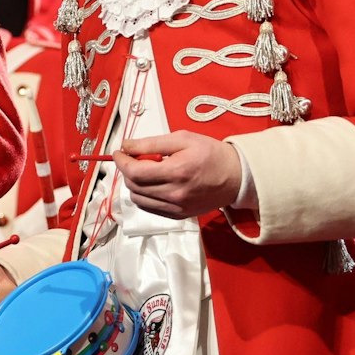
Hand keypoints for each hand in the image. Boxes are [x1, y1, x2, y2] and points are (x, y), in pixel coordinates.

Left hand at [114, 131, 243, 219]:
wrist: (235, 177)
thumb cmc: (211, 153)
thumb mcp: (183, 138)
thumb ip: (152, 143)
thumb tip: (127, 146)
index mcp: (177, 172)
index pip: (135, 172)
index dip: (121, 161)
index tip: (119, 152)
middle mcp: (175, 194)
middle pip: (134, 186)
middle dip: (127, 170)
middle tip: (135, 158)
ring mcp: (176, 208)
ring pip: (138, 199)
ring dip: (135, 184)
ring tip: (147, 171)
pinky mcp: (178, 216)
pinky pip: (149, 208)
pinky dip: (144, 195)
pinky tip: (154, 184)